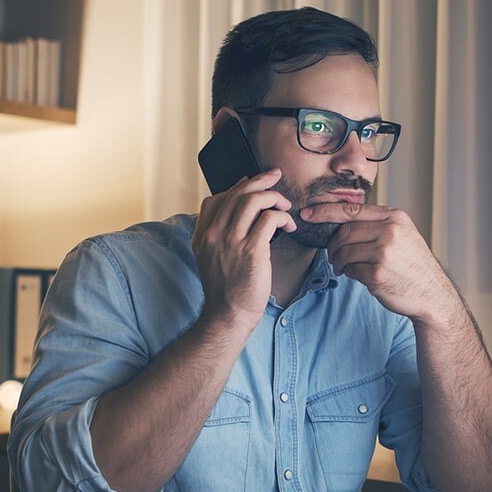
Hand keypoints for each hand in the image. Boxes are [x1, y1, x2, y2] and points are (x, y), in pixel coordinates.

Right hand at [193, 169, 296, 328]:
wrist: (228, 315)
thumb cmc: (227, 291)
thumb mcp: (210, 261)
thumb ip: (219, 238)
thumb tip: (240, 217)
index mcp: (202, 236)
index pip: (214, 200)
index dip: (236, 187)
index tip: (252, 185)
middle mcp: (214, 234)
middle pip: (236, 193)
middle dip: (260, 180)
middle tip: (275, 176)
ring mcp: (231, 241)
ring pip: (253, 200)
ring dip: (273, 197)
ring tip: (285, 205)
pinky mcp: (251, 250)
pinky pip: (269, 219)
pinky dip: (282, 217)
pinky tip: (289, 225)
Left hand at [306, 202, 461, 327]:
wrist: (432, 294)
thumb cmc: (412, 265)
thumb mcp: (403, 234)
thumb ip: (377, 225)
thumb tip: (340, 222)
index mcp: (395, 217)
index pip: (351, 210)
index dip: (325, 212)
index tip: (307, 214)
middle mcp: (390, 231)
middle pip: (344, 233)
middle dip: (333, 246)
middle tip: (334, 257)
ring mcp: (385, 252)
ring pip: (345, 252)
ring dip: (339, 262)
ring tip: (344, 268)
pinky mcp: (378, 273)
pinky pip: (351, 270)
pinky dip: (350, 274)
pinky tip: (360, 277)